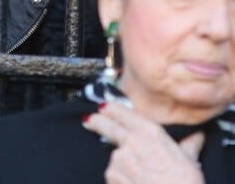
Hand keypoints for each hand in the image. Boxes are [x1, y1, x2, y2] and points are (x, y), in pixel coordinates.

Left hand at [83, 102, 204, 183]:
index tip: (103, 107)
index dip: (111, 108)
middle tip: (88, 119)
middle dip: (96, 121)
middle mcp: (132, 140)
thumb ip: (188, 144)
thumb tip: (197, 135)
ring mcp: (120, 158)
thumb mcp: (190, 161)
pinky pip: (113, 175)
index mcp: (151, 132)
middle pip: (107, 125)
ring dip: (121, 164)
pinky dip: (120, 180)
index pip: (123, 112)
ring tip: (140, 179)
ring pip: (114, 156)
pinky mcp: (113, 175)